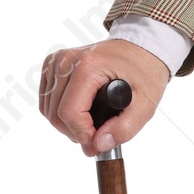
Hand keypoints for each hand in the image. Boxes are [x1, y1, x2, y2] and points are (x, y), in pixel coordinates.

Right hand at [38, 38, 171, 155]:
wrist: (140, 48)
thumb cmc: (144, 71)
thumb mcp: (146, 104)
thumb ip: (125, 128)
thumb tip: (100, 145)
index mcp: (89, 66)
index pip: (70, 113)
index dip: (83, 135)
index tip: (99, 142)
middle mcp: (67, 61)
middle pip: (56, 114)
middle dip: (77, 132)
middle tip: (99, 134)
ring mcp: (57, 61)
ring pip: (48, 110)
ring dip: (68, 125)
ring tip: (93, 122)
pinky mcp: (53, 65)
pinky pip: (47, 100)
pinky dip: (61, 112)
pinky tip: (82, 110)